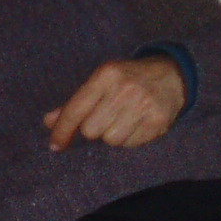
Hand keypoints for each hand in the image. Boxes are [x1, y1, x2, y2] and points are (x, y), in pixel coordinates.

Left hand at [44, 56, 186, 150]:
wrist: (171, 75)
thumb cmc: (127, 80)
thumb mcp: (100, 82)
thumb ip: (74, 103)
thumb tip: (49, 122)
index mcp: (106, 75)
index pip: (75, 109)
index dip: (62, 130)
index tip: (55, 145)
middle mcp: (124, 88)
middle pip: (91, 130)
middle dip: (94, 128)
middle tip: (106, 116)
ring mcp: (143, 104)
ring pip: (111, 140)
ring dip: (113, 134)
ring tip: (123, 119)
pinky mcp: (158, 120)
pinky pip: (130, 144)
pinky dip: (130, 139)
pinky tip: (137, 123)